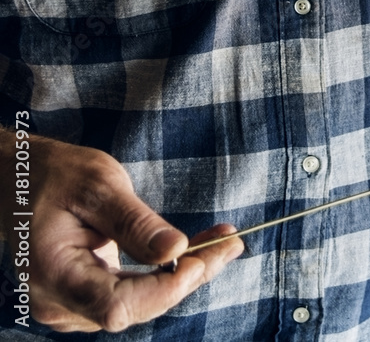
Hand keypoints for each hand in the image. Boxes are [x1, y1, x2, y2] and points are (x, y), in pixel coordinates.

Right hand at [0, 132, 242, 332]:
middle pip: (135, 308)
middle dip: (189, 276)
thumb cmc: (56, 176)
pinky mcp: (86, 295)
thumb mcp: (98, 186)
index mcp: (55, 275)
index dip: (164, 289)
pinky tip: (197, 250)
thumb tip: (174, 250)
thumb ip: (134, 222)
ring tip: (223, 242)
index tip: (204, 259)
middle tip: (232, 243)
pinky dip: (167, 272)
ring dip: (184, 274)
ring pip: (139, 302)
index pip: (117, 306)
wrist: (22, 179)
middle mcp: (60, 302)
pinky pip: (132, 292)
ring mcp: (71, 304)